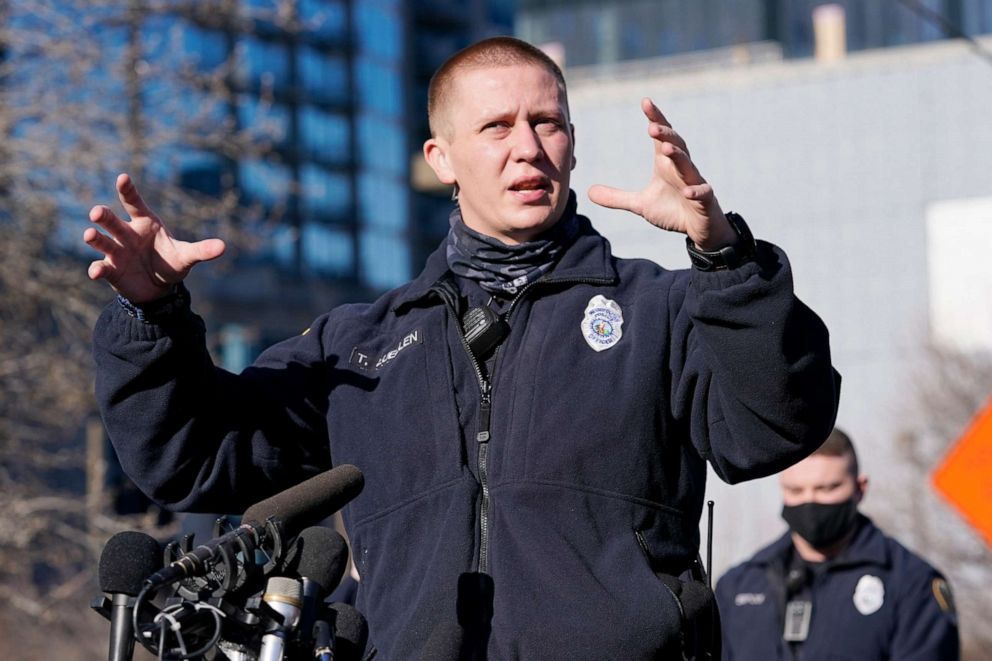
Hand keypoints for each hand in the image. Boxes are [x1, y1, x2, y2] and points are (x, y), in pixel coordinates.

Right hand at [84, 173, 225, 303]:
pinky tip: (96, 272)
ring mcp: (116, 251)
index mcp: (145, 223)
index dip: (128, 191)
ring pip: (102, 241)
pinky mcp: (111, 270)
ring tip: (90, 234)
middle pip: (112, 221)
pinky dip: (97, 270)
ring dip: (95, 238)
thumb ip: (201, 250)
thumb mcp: (186, 257)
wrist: (159, 287)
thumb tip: (223, 247)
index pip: (134, 203)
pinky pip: (101, 268)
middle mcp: (127, 234)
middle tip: (97, 212)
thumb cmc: (170, 263)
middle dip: (103, 216)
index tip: (123, 178)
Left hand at [587, 98, 734, 249]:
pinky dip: (695, 191)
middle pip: (676, 145)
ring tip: (665, 149)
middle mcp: (681, 169)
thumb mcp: (640, 205)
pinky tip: (687, 191)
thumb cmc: (672, 209)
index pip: (661, 137)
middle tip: (651, 127)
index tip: (645, 101)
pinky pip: (702, 193)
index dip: (655, 118)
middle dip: (665, 135)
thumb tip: (589, 192)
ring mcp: (694, 183)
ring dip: (678, 156)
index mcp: (666, 165)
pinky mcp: (705, 200)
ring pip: (688, 165)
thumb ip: (616, 197)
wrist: (698, 228)